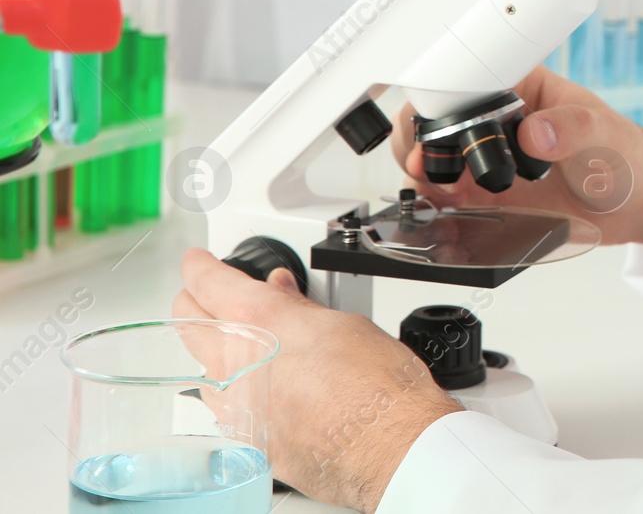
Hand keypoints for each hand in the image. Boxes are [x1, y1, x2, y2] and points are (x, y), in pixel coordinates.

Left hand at [173, 250, 460, 513]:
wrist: (390, 444)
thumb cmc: (379, 385)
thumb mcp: (345, 323)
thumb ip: (300, 308)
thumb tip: (282, 293)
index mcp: (259, 320)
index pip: (206, 282)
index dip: (199, 266)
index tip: (198, 262)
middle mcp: (235, 363)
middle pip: (188, 322)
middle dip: (197, 302)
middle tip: (213, 295)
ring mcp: (235, 405)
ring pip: (203, 367)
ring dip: (216, 349)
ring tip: (246, 342)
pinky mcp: (246, 438)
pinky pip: (225, 407)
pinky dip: (236, 389)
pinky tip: (262, 387)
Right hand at [391, 66, 642, 254]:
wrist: (639, 201)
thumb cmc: (626, 153)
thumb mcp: (603, 134)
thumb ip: (573, 128)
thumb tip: (536, 131)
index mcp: (519, 87)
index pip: (465, 79)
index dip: (439, 98)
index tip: (433, 122)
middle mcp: (496, 120)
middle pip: (434, 120)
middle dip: (417, 140)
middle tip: (421, 164)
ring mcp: (488, 159)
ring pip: (433, 160)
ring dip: (421, 174)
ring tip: (431, 190)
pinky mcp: (489, 195)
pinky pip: (449, 199)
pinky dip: (436, 206)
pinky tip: (440, 213)